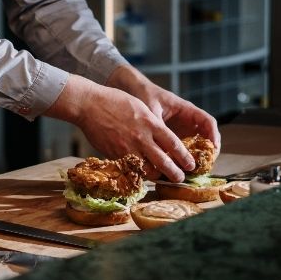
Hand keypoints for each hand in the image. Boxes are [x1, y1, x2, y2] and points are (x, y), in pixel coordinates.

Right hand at [45, 75, 194, 181]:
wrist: (89, 104)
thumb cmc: (115, 101)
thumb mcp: (140, 107)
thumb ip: (152, 123)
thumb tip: (161, 137)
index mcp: (151, 123)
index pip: (174, 145)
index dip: (184, 157)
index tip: (191, 164)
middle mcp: (142, 138)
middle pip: (164, 162)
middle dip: (175, 173)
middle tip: (181, 178)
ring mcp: (128, 148)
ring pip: (148, 171)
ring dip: (156, 176)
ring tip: (161, 178)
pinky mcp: (115, 155)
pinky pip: (130, 169)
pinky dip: (138, 174)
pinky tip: (141, 174)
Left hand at [107, 66, 220, 163]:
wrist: (134, 93)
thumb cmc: (146, 97)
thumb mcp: (151, 109)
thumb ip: (157, 125)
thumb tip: (161, 147)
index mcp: (188, 111)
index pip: (208, 122)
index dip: (213, 135)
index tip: (213, 147)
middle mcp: (188, 122)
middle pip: (206, 137)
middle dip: (208, 152)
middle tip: (205, 166)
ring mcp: (182, 132)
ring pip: (196, 146)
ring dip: (196, 159)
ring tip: (193, 171)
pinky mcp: (172, 140)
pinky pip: (182, 151)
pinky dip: (182, 160)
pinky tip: (177, 169)